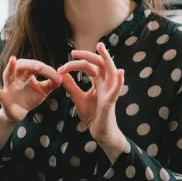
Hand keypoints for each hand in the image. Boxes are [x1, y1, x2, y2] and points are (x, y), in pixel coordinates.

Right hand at [0, 57, 61, 123]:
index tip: (58, 77)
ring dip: (10, 67)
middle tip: (41, 67)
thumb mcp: (43, 90)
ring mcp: (8, 86)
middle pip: (22, 66)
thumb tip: (62, 77)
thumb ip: (52, 83)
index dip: (47, 71)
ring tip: (12, 60)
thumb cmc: (30, 98)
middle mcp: (16, 76)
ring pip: (8, 74)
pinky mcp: (3, 96)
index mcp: (27, 73)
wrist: (18, 113)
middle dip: (31, 65)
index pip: (36, 67)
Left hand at [58, 43, 126, 158]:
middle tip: (74, 52)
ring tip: (101, 48)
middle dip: (88, 55)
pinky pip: (116, 91)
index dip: (77, 63)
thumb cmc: (92, 115)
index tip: (63, 64)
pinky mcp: (110, 103)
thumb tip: (61, 73)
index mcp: (98, 82)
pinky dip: (119, 82)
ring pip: (111, 72)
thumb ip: (71, 86)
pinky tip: (120, 72)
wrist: (100, 132)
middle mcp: (106, 84)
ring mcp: (110, 92)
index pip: (89, 66)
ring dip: (107, 59)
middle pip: (100, 64)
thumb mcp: (78, 98)